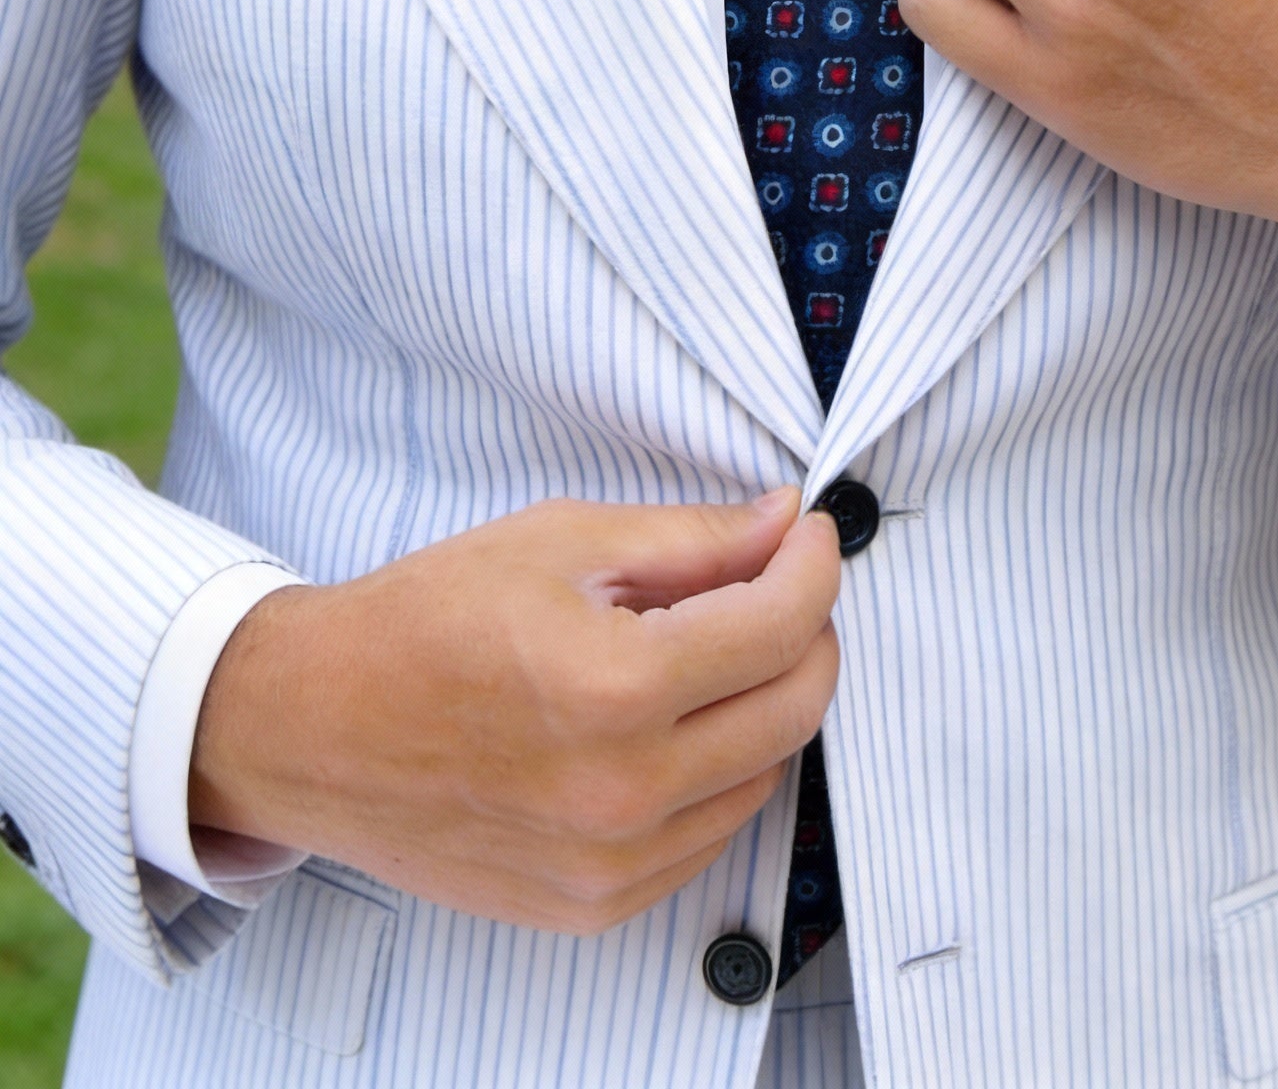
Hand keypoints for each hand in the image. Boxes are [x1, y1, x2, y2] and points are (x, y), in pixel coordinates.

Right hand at [189, 489, 840, 935]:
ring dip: (766, 701)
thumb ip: (692, 537)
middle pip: (795, 706)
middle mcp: (621, 792)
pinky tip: (675, 721)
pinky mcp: (593, 905)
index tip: (808, 534)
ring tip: (711, 650)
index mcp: (613, 688)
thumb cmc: (426, 621)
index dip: (814, 563)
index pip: (782, 625)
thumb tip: (787, 522)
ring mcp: (609, 863)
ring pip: (765, 772)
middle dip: (808, 629)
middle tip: (778, 583)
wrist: (313, 728)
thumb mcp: (562, 540)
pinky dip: (721, 770)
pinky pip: (711, 833)